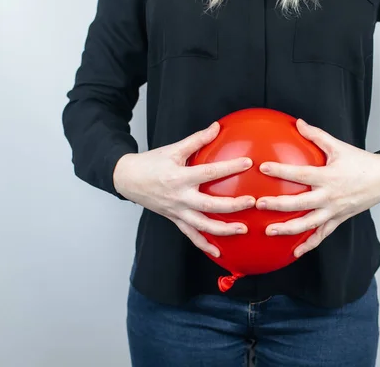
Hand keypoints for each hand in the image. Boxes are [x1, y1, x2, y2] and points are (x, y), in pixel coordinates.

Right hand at [113, 122, 255, 257]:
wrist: (127, 179)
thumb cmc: (150, 163)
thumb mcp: (173, 149)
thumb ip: (196, 140)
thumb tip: (216, 127)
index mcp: (180, 177)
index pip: (209, 172)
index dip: (229, 167)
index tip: (247, 163)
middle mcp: (179, 197)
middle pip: (210, 205)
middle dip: (233, 206)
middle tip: (252, 202)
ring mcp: (177, 211)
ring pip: (202, 225)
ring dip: (224, 230)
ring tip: (243, 229)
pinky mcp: (175, 219)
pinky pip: (191, 235)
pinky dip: (204, 245)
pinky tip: (218, 251)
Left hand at [256, 119, 379, 257]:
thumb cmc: (361, 162)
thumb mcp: (339, 146)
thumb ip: (317, 135)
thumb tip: (298, 123)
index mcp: (328, 176)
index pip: (300, 174)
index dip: (281, 170)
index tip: (263, 167)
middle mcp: (330, 196)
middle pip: (300, 203)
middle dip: (278, 204)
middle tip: (259, 204)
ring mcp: (334, 211)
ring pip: (309, 224)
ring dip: (288, 229)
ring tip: (269, 231)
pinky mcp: (339, 220)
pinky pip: (322, 235)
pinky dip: (309, 245)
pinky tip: (294, 252)